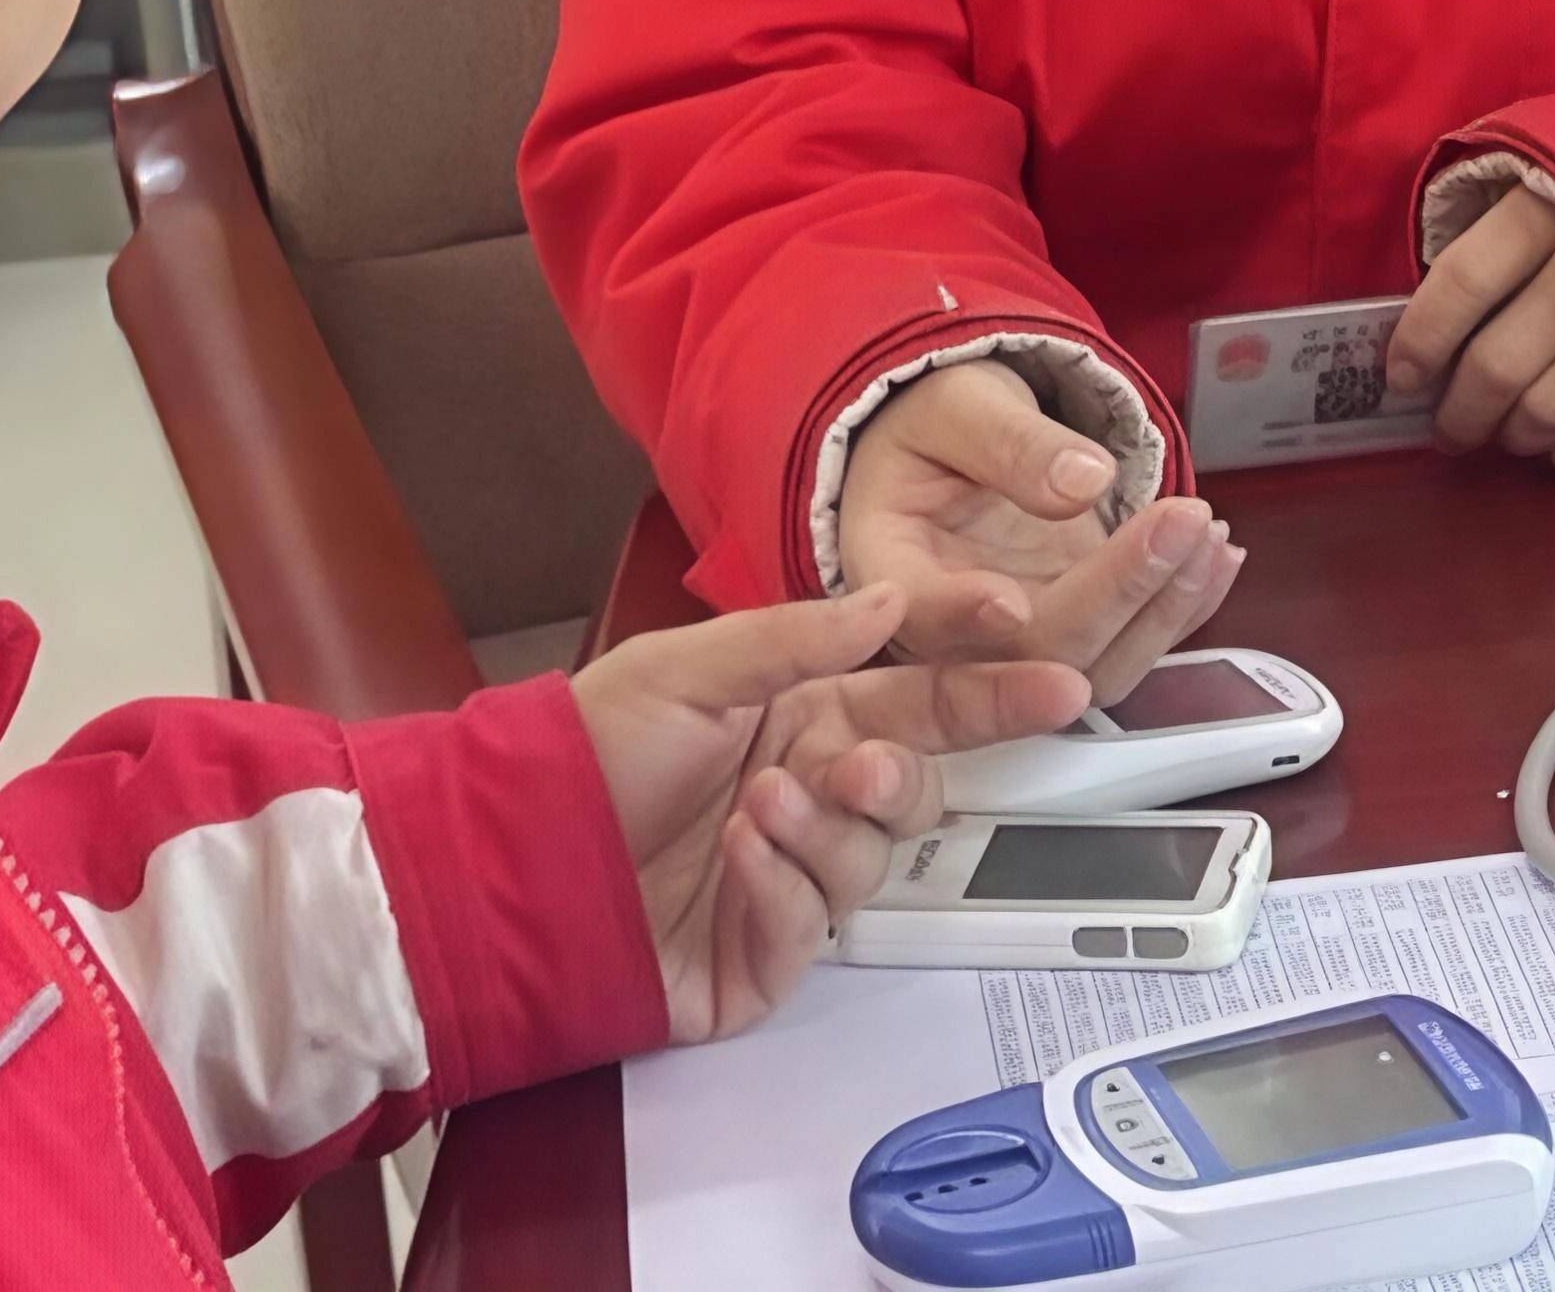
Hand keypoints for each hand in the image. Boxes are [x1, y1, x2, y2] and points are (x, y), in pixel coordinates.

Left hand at [570, 586, 1087, 1041]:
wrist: (511, 864)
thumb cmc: (584, 755)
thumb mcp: (682, 668)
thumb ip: (793, 638)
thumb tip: (889, 602)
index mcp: (801, 711)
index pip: (919, 689)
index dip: (986, 675)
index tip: (1043, 659)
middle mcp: (810, 788)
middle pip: (914, 782)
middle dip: (903, 773)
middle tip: (865, 766)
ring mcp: (793, 874)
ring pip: (871, 857)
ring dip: (821, 829)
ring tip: (757, 808)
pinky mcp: (770, 951)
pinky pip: (816, 922)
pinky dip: (781, 885)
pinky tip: (737, 857)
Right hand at [837, 356, 1242, 703]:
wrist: (953, 445)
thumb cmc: (936, 425)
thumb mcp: (956, 406)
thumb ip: (1008, 442)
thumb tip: (1082, 484)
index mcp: (891, 572)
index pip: (920, 613)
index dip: (964, 616)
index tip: (1009, 600)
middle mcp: (951, 632)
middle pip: (1030, 648)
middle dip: (1116, 592)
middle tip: (1183, 520)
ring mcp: (1019, 643)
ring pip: (1093, 664)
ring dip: (1164, 607)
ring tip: (1210, 533)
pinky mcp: (1072, 633)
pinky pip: (1130, 643)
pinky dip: (1182, 607)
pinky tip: (1219, 556)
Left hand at [1384, 186, 1554, 472]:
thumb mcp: (1534, 191)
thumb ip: (1481, 241)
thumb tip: (1418, 323)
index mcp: (1547, 213)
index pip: (1463, 282)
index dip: (1421, 338)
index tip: (1401, 375)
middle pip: (1499, 365)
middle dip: (1459, 412)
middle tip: (1446, 428)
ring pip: (1547, 409)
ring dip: (1512, 435)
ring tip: (1502, 432)